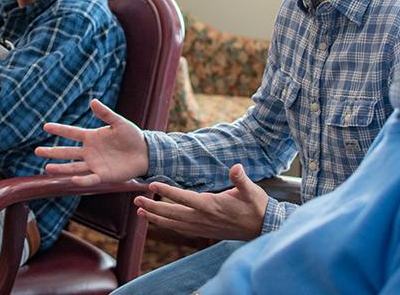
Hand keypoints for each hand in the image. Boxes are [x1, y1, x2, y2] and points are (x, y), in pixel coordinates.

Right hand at [36, 99, 149, 185]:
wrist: (145, 153)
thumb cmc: (132, 136)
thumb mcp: (119, 122)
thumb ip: (106, 114)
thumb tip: (93, 101)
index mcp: (92, 137)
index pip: (72, 133)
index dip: (59, 129)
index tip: (45, 126)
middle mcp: (90, 152)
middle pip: (67, 152)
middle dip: (52, 152)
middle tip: (36, 151)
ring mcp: (95, 164)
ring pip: (73, 167)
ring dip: (60, 168)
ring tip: (46, 168)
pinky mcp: (103, 175)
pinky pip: (89, 178)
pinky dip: (81, 180)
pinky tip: (71, 179)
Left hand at [134, 164, 267, 240]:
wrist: (263, 227)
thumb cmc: (256, 206)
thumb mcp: (251, 190)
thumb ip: (240, 179)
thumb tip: (236, 166)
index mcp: (210, 206)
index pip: (183, 198)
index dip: (166, 191)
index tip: (151, 184)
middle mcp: (203, 219)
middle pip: (171, 214)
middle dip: (152, 207)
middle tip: (135, 200)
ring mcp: (202, 227)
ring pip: (173, 224)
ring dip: (155, 218)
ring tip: (140, 212)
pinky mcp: (204, 232)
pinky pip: (180, 229)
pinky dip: (167, 225)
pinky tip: (158, 221)